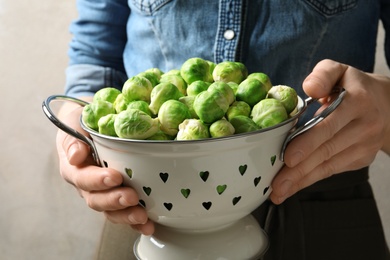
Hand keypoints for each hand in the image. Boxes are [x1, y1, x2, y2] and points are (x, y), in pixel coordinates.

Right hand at [55, 98, 154, 234]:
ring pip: (111, 211)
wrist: (92, 126)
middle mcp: (87, 186)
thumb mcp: (73, 124)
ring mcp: (103, 194)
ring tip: (143, 217)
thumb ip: (73, 139)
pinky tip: (149, 225)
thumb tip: (76, 155)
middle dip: (115, 201)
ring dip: (127, 215)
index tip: (114, 177)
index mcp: (74, 168)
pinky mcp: (118, 197)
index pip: (82, 178)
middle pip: (97, 200)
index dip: (97, 180)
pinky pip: (125, 212)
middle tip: (132, 197)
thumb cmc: (83, 123)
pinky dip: (136, 221)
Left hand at [270, 59, 389, 203]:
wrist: (386, 104)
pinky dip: (311, 179)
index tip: (289, 157)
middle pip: (327, 150)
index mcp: (357, 101)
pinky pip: (332, 170)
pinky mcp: (361, 158)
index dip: (308, 142)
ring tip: (279, 191)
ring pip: (329, 165)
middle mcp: (365, 126)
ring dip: (302, 180)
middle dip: (299, 170)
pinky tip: (294, 186)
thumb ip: (322, 75)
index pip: (329, 124)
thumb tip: (309, 88)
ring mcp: (365, 145)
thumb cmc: (351, 86)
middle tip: (277, 184)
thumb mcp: (338, 70)